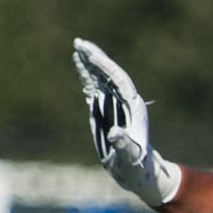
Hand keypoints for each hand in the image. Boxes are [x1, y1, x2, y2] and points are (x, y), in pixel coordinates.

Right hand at [72, 37, 181, 204]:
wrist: (136, 170)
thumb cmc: (136, 165)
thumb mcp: (129, 156)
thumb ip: (123, 145)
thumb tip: (113, 134)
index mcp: (133, 106)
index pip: (118, 80)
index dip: (105, 67)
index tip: (91, 55)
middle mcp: (124, 101)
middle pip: (109, 73)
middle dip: (95, 57)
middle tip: (79, 42)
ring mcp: (114, 104)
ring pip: (101, 77)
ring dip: (89, 62)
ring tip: (76, 46)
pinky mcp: (104, 109)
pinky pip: (94, 87)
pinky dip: (86, 75)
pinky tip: (78, 63)